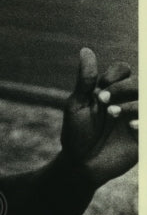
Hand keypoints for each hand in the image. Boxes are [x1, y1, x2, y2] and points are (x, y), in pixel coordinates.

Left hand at [61, 47, 137, 187]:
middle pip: (140, 82)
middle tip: (103, 101)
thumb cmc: (76, 134)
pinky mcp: (143, 135)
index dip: (115, 76)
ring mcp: (137, 117)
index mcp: (111, 91)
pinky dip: (143, 121)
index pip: (123, 70)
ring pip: (146, 100)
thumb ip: (85, 80)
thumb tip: (85, 49)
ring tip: (113, 115)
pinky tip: (131, 127)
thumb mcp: (77, 106)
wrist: (81, 165)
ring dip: (133, 104)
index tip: (100, 89)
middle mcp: (127, 101)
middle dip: (124, 88)